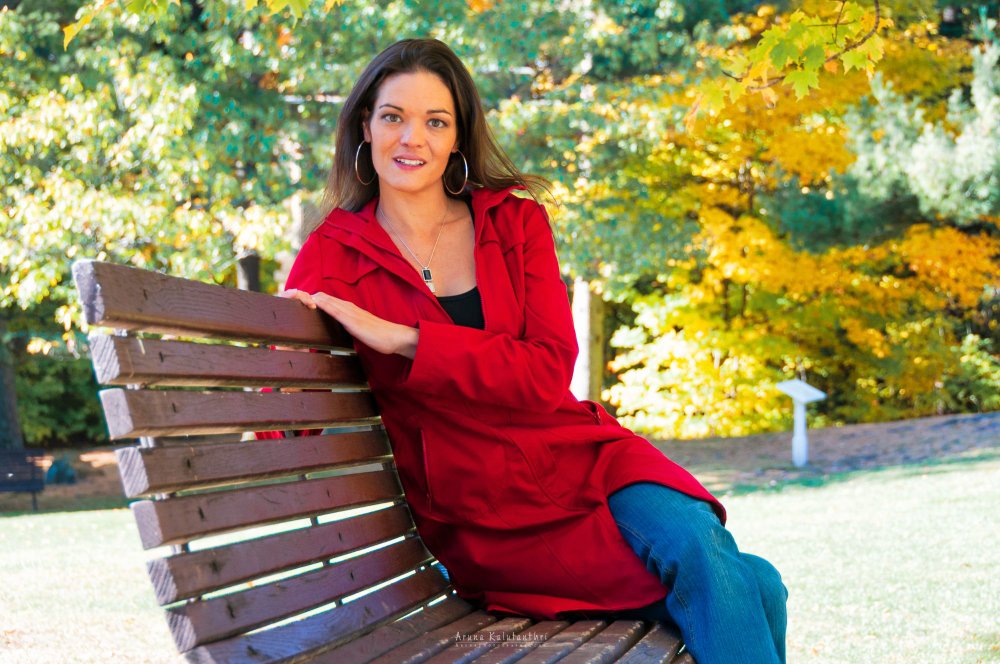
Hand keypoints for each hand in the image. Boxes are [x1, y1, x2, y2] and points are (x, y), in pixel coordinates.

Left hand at [279, 289, 418, 357]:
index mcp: (348, 310)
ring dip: (309, 298)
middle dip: (304, 297)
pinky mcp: (352, 320)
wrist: (394, 338)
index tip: (296, 304)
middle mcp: (347, 307)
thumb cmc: (379, 336)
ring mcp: (349, 312)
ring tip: (293, 297)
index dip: (310, 300)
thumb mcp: (359, 331)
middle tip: (288, 299)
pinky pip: (333, 309)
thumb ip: (348, 329)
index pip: (325, 300)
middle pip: (321, 296)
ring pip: (325, 299)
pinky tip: (310, 304)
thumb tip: (335, 335)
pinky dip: (321, 305)